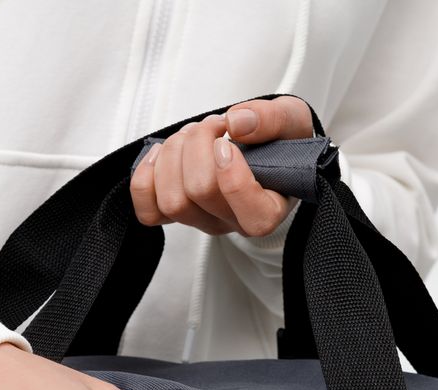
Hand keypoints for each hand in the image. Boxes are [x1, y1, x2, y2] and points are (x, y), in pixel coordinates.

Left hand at [129, 94, 312, 236]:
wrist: (261, 146)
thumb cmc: (279, 139)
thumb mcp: (291, 120)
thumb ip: (273, 119)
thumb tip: (237, 123)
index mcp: (267, 209)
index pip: (253, 217)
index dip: (232, 176)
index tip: (227, 142)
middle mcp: (232, 222)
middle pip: (200, 193)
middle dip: (199, 143)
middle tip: (214, 125)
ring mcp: (202, 220)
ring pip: (172, 200)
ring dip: (174, 153)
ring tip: (192, 134)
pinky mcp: (176, 214)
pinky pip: (149, 211)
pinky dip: (146, 177)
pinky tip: (161, 153)